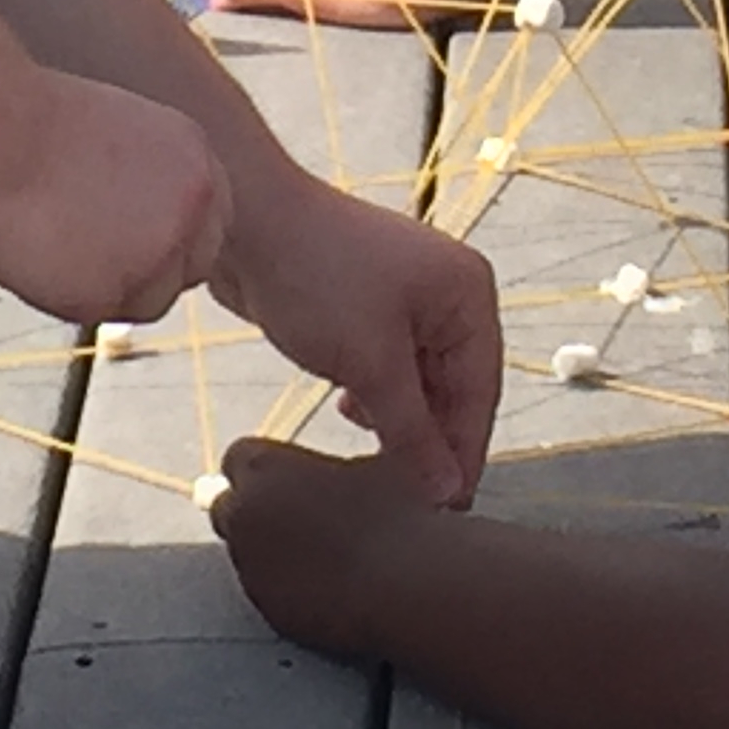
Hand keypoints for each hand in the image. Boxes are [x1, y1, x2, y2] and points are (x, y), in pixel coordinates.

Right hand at [0, 69, 230, 325]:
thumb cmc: (22, 120)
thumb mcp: (113, 132)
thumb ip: (143, 177)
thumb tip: (135, 222)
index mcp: (193, 151)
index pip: (211, 215)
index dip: (173, 234)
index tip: (135, 238)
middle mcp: (195, 202)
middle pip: (195, 264)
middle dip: (154, 267)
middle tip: (94, 254)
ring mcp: (164, 249)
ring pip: (153, 298)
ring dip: (112, 284)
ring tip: (53, 239)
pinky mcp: (121, 289)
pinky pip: (106, 310)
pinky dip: (73, 295)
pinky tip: (39, 254)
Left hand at [209, 436, 437, 661]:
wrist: (407, 583)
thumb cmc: (395, 515)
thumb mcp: (367, 464)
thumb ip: (328, 467)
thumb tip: (329, 477)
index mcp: (264, 469)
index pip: (239, 456)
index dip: (268, 465)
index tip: (293, 475)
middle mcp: (244, 516)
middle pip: (230, 505)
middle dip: (256, 507)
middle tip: (300, 513)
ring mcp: (252, 568)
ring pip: (248, 551)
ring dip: (272, 548)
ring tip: (321, 552)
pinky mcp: (268, 610)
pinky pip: (269, 590)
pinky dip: (288, 585)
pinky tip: (326, 584)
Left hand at [210, 174, 501, 507]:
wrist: (246, 220)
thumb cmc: (315, 274)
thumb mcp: (371, 365)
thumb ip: (412, 433)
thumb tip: (445, 489)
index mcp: (467, 292)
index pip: (481, 390)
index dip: (463, 452)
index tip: (448, 508)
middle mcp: (446, 289)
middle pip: (453, 385)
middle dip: (430, 437)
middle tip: (410, 496)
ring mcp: (406, 294)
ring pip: (418, 377)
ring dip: (401, 418)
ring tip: (380, 462)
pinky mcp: (367, 302)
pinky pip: (387, 362)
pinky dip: (376, 393)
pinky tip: (352, 413)